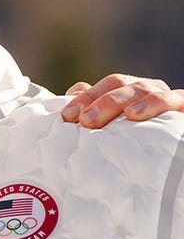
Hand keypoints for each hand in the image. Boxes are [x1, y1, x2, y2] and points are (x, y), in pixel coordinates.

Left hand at [61, 74, 183, 128]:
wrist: (175, 154)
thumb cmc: (140, 138)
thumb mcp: (114, 125)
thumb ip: (95, 110)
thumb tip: (72, 96)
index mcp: (130, 90)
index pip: (106, 85)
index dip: (86, 97)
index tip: (67, 115)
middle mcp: (146, 89)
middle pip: (120, 84)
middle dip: (100, 101)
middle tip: (85, 121)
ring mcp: (166, 96)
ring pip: (143, 90)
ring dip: (122, 101)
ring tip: (104, 118)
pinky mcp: (183, 106)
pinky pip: (173, 100)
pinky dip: (154, 104)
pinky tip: (135, 114)